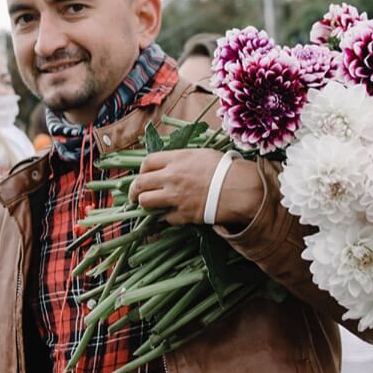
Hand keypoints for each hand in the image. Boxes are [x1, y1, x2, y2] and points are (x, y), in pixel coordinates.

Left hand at [127, 149, 262, 227]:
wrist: (239, 189)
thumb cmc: (225, 168)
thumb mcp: (202, 154)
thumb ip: (183, 159)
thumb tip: (173, 163)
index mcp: (176, 159)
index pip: (147, 162)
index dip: (142, 170)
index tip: (144, 175)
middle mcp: (171, 177)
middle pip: (139, 183)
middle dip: (133, 190)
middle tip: (133, 195)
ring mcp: (175, 197)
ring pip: (146, 202)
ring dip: (145, 204)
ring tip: (148, 206)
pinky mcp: (182, 214)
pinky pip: (164, 218)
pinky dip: (165, 217)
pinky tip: (169, 215)